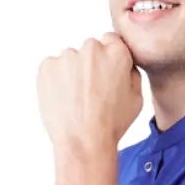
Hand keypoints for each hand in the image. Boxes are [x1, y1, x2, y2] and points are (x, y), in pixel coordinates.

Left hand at [37, 35, 144, 153]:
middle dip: (90, 67)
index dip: (108, 60)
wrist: (84, 143)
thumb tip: (124, 64)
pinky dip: (55, 81)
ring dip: (72, 74)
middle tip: (91, 93)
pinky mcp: (47, 67)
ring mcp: (67, 56)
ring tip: (76, 101)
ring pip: (70, 60)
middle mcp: (91, 48)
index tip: (104, 74)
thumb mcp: (136, 99)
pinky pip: (52, 69)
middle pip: (90, 50)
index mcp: (116, 52)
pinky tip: (64, 100)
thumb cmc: (110, 125)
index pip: (111, 41)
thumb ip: (131, 73)